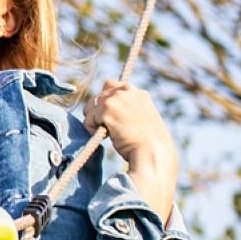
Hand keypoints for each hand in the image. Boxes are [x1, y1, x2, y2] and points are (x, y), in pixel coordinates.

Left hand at [84, 80, 177, 222]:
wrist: (152, 153)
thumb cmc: (148, 143)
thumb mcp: (142, 119)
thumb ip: (128, 109)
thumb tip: (105, 104)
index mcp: (138, 93)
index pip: (110, 86)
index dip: (105, 102)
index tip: (111, 118)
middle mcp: (127, 91)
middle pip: (97, 97)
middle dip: (97, 114)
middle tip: (110, 129)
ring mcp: (116, 98)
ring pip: (91, 108)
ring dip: (94, 122)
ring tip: (109, 134)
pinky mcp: (107, 108)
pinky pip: (88, 119)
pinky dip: (91, 130)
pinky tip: (105, 138)